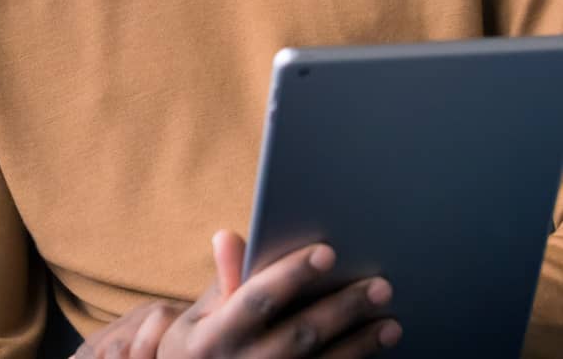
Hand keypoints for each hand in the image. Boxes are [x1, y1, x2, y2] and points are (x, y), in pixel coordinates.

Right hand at [74, 231, 401, 358]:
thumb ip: (222, 282)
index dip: (290, 274)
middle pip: (300, 334)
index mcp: (212, 337)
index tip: (327, 251)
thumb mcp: (194, 320)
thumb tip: (230, 236)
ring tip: (389, 323)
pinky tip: (374, 353)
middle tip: (380, 286)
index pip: (257, 299)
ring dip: (359, 345)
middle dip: (342, 309)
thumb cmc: (198, 353)